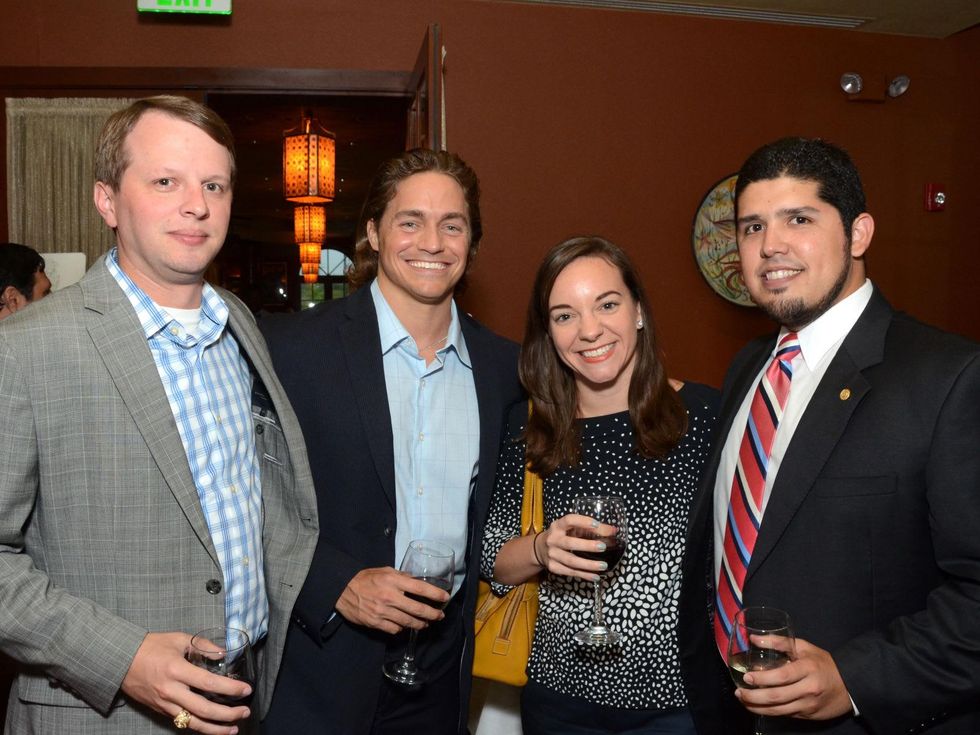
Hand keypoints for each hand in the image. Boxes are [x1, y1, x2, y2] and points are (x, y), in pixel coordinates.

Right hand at [120, 632, 251, 734]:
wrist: (120, 660)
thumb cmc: (150, 646)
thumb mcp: (179, 639)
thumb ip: (203, 645)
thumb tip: (223, 654)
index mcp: (176, 670)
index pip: (209, 682)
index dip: (230, 688)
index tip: (246, 689)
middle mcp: (171, 691)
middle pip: (204, 709)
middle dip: (227, 714)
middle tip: (244, 711)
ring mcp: (164, 703)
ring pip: (193, 723)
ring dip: (215, 729)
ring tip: (233, 729)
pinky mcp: (160, 710)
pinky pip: (182, 722)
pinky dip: (199, 726)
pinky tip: (213, 726)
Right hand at [335, 567, 447, 633]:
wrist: (341, 589)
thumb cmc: (364, 578)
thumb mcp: (384, 570)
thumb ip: (400, 576)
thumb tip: (415, 580)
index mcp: (393, 581)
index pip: (420, 587)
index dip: (435, 594)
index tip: (445, 597)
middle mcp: (390, 596)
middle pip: (417, 609)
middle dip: (432, 614)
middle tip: (440, 616)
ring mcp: (382, 611)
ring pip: (408, 622)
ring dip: (420, 624)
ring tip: (426, 623)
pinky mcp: (375, 622)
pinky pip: (394, 628)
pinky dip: (401, 628)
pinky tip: (405, 626)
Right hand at [536, 514, 617, 581]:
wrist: (540, 549)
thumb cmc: (563, 535)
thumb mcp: (572, 528)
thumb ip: (592, 528)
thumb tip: (614, 531)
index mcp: (558, 525)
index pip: (569, 520)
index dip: (583, 521)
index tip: (596, 524)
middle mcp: (553, 539)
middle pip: (570, 544)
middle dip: (587, 546)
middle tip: (603, 547)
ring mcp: (552, 554)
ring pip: (571, 561)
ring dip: (588, 564)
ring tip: (603, 566)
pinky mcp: (553, 567)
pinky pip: (570, 572)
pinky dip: (584, 575)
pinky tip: (596, 576)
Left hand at [737, 637, 852, 720]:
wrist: (849, 686)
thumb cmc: (823, 663)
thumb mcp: (804, 647)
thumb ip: (779, 642)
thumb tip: (753, 639)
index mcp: (808, 668)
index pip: (782, 676)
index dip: (762, 678)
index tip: (746, 677)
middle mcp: (808, 689)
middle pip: (778, 696)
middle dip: (754, 697)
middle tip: (739, 692)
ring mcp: (808, 705)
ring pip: (779, 710)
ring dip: (757, 707)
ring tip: (743, 700)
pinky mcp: (808, 715)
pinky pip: (785, 715)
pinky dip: (769, 712)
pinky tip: (757, 707)